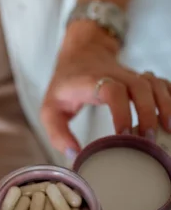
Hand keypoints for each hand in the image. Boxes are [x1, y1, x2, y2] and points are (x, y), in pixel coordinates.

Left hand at [41, 23, 170, 156]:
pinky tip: (169, 117)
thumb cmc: (65, 86)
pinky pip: (162, 83)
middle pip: (139, 85)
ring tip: (166, 131)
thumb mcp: (50, 109)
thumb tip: (75, 155)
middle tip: (146, 139)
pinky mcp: (141, 77)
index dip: (121, 111)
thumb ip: (57, 133)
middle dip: (148, 112)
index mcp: (89, 82)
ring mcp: (130, 74)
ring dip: (164, 106)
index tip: (123, 135)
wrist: (80, 54)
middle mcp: (114, 75)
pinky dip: (169, 98)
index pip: (111, 89)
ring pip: (154, 83)